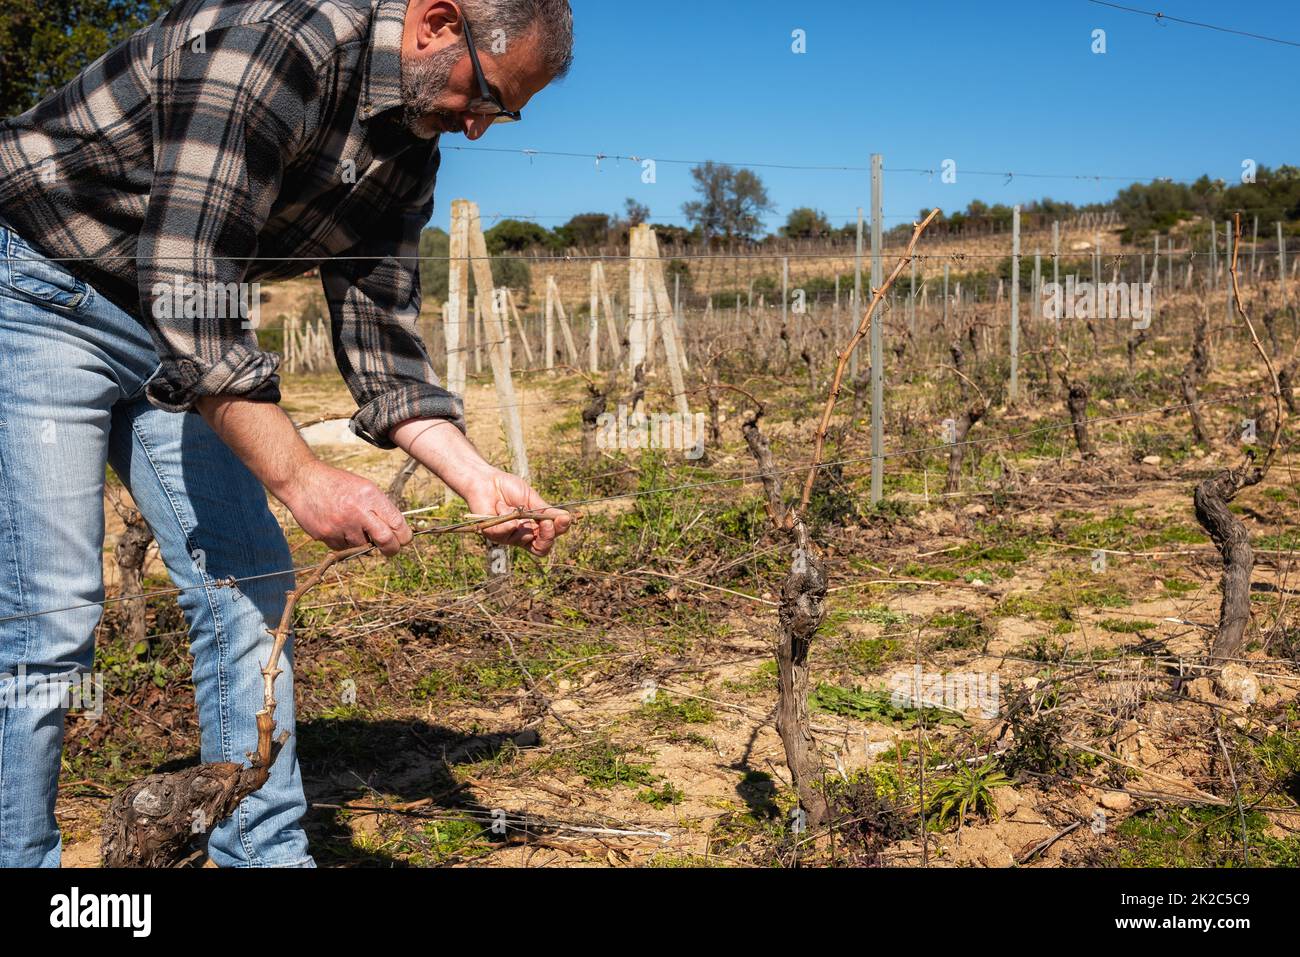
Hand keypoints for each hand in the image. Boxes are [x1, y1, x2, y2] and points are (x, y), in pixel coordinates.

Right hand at [281, 460, 411, 555]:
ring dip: (363, 542)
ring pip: (363, 547)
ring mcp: (341, 526)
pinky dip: (344, 542)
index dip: (404, 536)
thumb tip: (398, 532)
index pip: (397, 524)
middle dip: (392, 549)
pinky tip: (336, 526)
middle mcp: (357, 511)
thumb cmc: (337, 484)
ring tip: (351, 524)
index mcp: (370, 496)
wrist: (302, 481)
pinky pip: (344, 548)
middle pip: (386, 541)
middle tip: (391, 549)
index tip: (403, 539)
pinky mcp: (326, 536)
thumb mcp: (364, 487)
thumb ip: (380, 508)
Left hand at [461, 468, 571, 557]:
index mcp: (533, 528)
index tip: (564, 518)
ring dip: (522, 519)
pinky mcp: (492, 533)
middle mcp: (521, 536)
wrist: (485, 480)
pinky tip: (502, 508)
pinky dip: (506, 519)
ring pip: (524, 539)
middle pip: (541, 548)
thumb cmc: (508, 488)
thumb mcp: (531, 498)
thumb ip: (545, 511)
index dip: (559, 531)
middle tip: (547, 522)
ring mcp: (507, 537)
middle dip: (548, 535)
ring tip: (511, 505)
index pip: (549, 538)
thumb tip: (566, 517)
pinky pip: (504, 533)